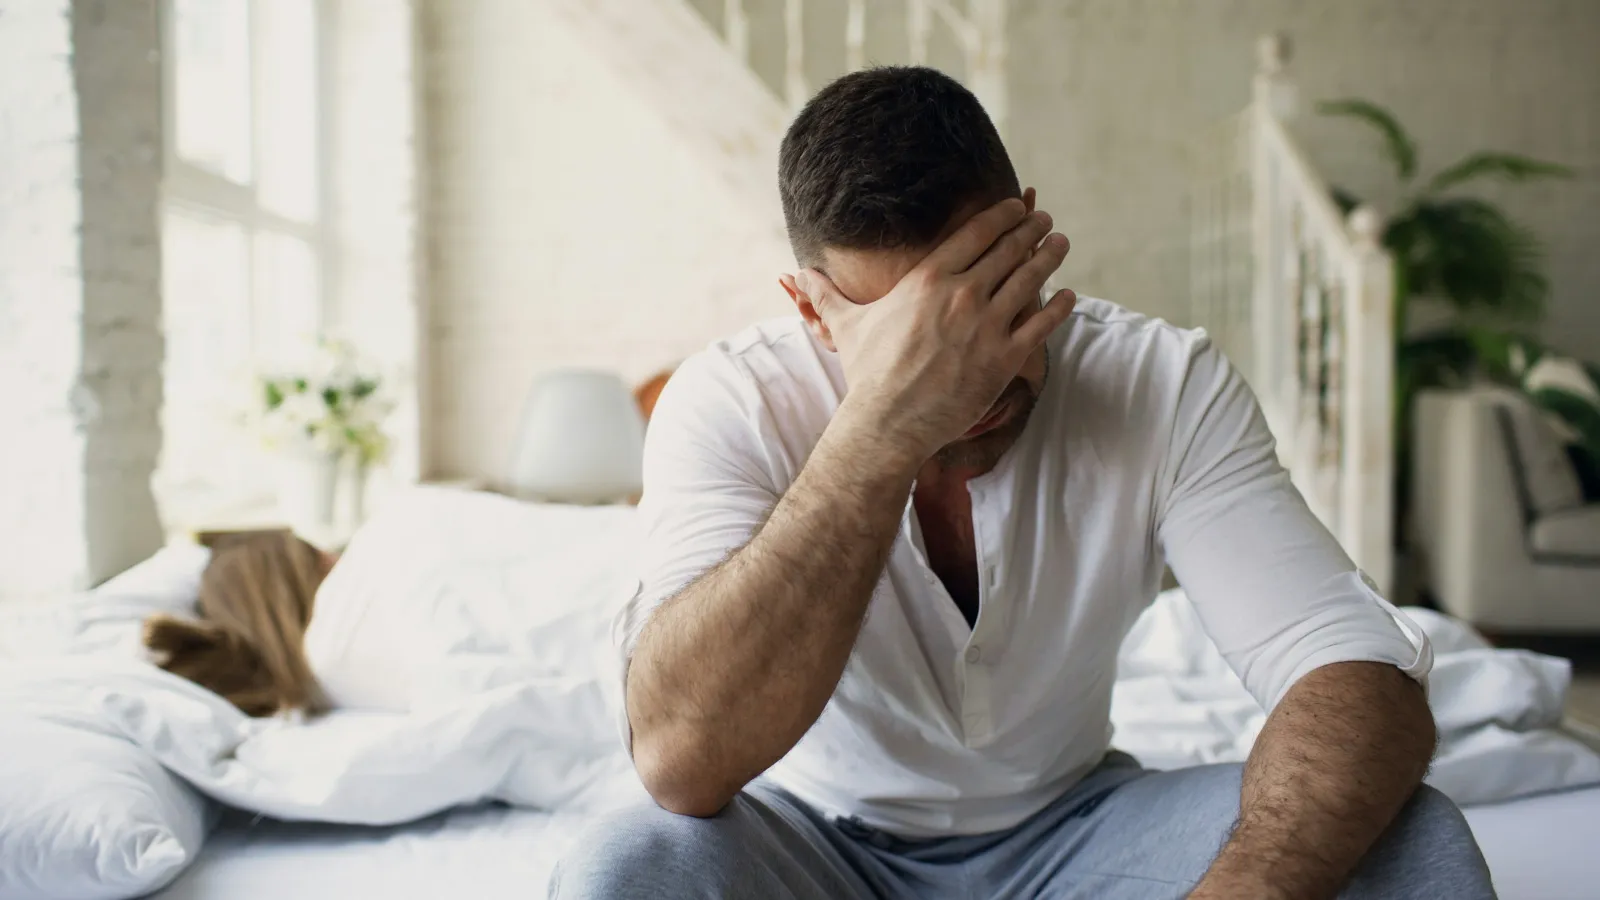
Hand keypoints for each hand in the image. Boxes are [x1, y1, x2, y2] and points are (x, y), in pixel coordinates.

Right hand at [794, 197, 1074, 460]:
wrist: (889, 421)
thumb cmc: (868, 373)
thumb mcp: (846, 326)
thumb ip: (825, 295)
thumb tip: (796, 276)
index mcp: (928, 279)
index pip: (975, 234)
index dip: (1000, 216)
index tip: (1015, 207)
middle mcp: (962, 294)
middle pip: (1008, 250)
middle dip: (1030, 230)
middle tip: (1043, 220)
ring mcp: (986, 325)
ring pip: (1029, 279)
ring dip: (1049, 257)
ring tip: (1060, 244)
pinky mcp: (1004, 358)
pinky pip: (1041, 324)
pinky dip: (1059, 306)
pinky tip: (1069, 294)